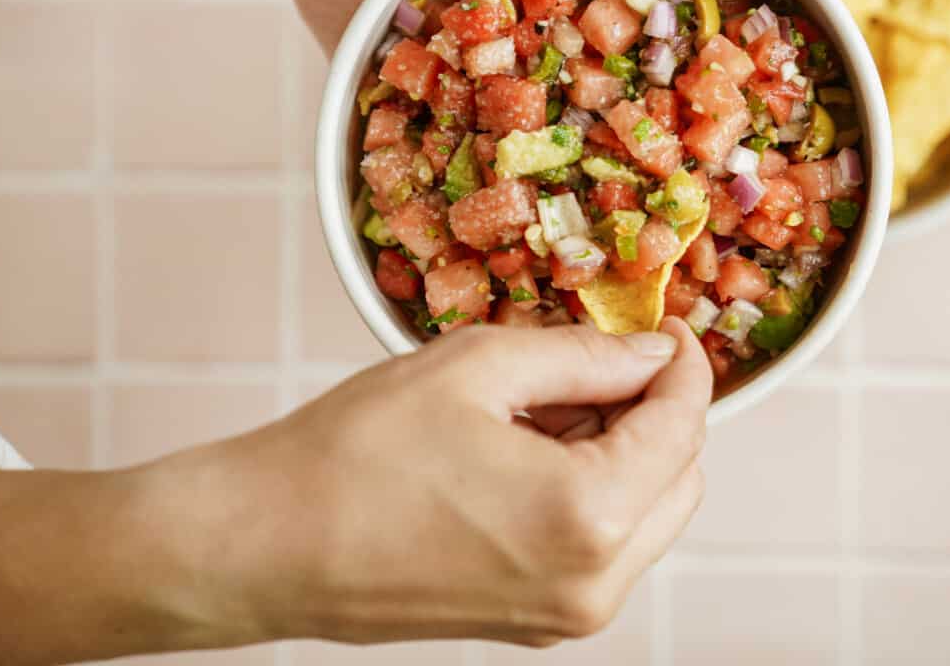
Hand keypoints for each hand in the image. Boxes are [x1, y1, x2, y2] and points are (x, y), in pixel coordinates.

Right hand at [155, 317, 709, 648]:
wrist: (266, 544)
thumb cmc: (355, 453)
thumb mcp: (478, 368)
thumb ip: (586, 356)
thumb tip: (651, 355)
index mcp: (590, 517)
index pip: (682, 426)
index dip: (683, 364)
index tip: (665, 326)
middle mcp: (595, 583)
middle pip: (680, 478)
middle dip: (656, 410)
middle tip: (605, 356)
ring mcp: (567, 615)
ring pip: (648, 514)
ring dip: (625, 451)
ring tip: (551, 402)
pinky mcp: (537, 623)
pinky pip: (605, 546)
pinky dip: (594, 491)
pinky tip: (533, 448)